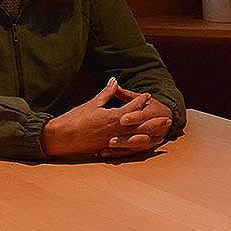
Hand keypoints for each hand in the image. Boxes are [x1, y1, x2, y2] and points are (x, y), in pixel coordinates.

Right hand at [41, 79, 170, 158]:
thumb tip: (114, 80)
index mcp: (113, 116)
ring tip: (161, 133)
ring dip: (151, 135)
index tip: (149, 96)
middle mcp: (117, 130)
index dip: (141, 101)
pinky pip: (129, 149)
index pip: (132, 107)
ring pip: (138, 139)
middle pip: (141, 125)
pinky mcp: (110, 149)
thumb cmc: (75, 119)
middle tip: (167, 118)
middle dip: (154, 121)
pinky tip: (145, 144)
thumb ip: (106, 93)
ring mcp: (114, 141)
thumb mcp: (92, 104)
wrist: (62, 137)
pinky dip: (139, 146)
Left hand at [100, 83, 173, 157]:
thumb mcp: (139, 98)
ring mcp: (148, 139)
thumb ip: (126, 94)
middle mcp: (152, 127)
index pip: (142, 116)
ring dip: (122, 147)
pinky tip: (104, 153)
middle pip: (139, 134)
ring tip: (107, 146)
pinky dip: (119, 154)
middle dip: (125, 137)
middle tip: (110, 140)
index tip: (121, 119)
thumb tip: (113, 82)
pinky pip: (131, 152)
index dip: (132, 118)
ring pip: (135, 145)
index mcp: (151, 112)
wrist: (166, 118)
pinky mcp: (143, 147)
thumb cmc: (148, 106)